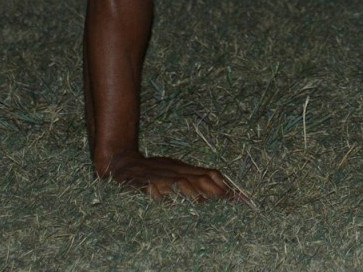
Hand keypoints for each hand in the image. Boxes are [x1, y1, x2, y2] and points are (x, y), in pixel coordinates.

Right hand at [104, 151, 247, 201]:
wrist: (124, 162)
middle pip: (198, 178)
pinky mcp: (141, 182)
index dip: (223, 184)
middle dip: (213, 189)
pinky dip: (156, 192)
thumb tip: (217, 192)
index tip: (238, 196)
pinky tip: (161, 199)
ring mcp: (159, 176)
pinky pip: (149, 187)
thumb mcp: (175, 172)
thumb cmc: (154, 170)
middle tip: (226, 200)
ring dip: (188, 190)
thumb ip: (194, 181)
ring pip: (176, 181)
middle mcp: (175, 171)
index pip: (209, 174)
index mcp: (184, 169)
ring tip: (199, 200)